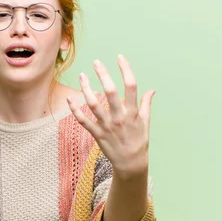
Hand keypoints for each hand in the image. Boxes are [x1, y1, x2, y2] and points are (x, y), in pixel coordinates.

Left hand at [67, 55, 154, 180]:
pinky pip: (83, 120)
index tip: (120, 57)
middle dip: (103, 75)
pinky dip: (75, 110)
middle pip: (110, 92)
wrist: (130, 163)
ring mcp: (107, 126)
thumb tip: (151, 90)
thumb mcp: (146, 123)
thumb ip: (146, 105)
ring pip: (93, 104)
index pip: (131, 86)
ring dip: (86, 89)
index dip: (125, 70)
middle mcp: (119, 117)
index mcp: (133, 112)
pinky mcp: (97, 134)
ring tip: (82, 75)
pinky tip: (70, 98)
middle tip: (97, 62)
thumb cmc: (139, 141)